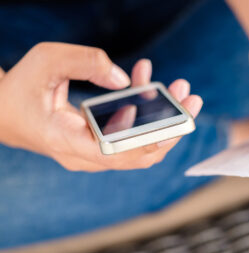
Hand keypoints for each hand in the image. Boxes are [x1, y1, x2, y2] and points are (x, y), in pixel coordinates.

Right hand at [0, 43, 202, 170]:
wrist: (2, 110)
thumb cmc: (21, 88)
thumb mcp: (48, 61)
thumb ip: (86, 62)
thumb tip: (123, 80)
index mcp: (68, 142)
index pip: (119, 153)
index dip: (153, 141)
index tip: (178, 120)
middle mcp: (84, 156)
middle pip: (139, 154)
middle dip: (170, 126)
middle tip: (190, 98)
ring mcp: (92, 154)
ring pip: (138, 146)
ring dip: (162, 119)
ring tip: (178, 89)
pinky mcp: (97, 145)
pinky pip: (128, 136)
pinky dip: (142, 114)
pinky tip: (145, 83)